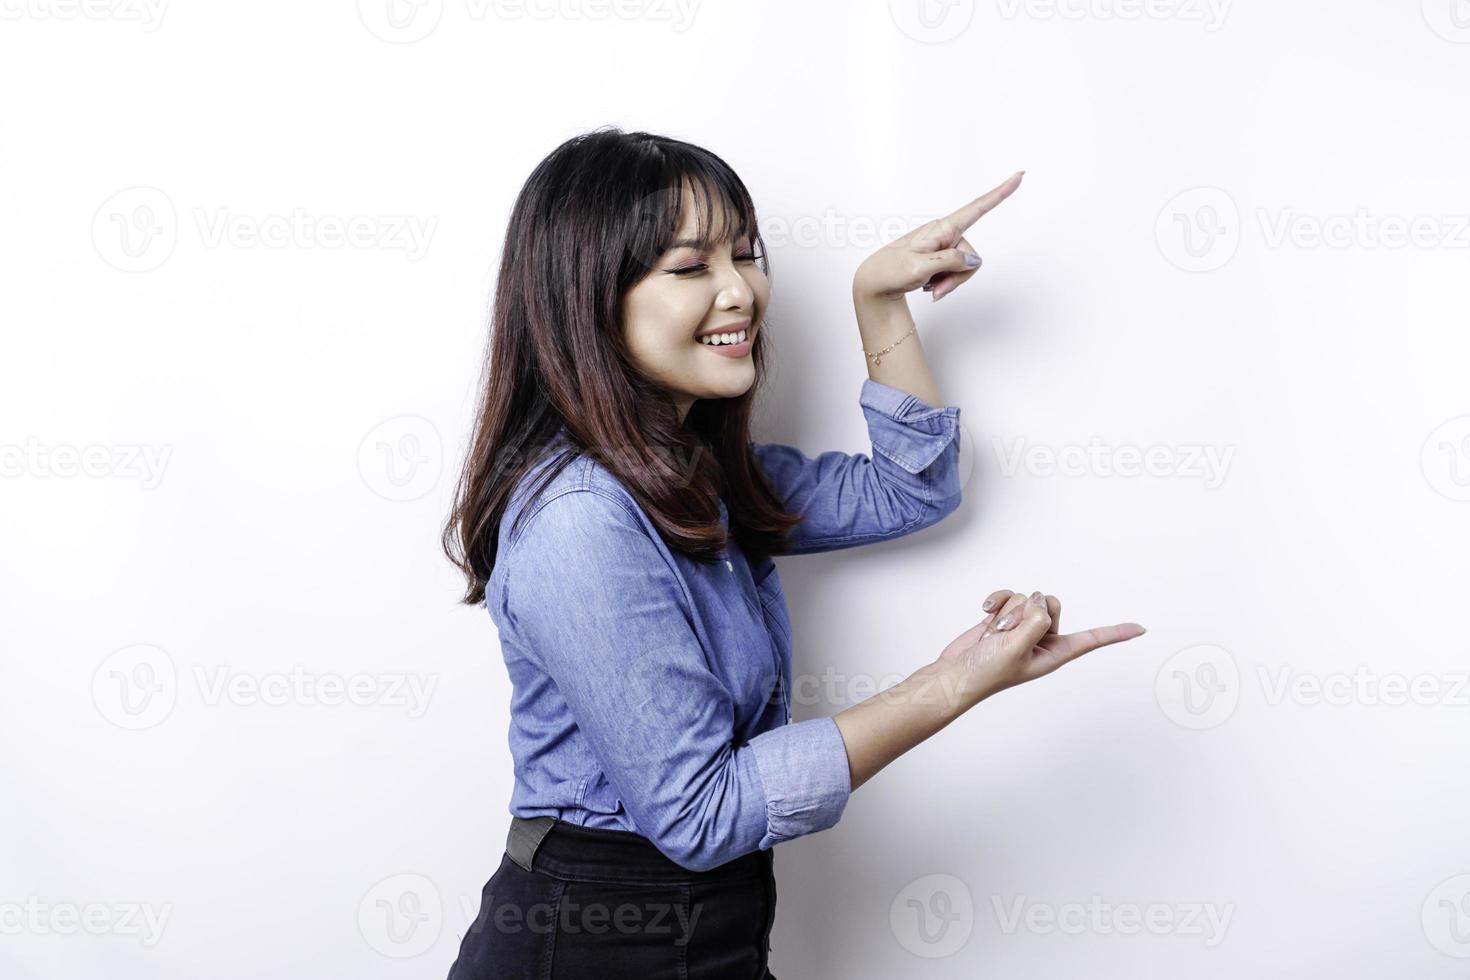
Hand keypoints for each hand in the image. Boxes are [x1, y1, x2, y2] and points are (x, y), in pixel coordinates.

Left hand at [851, 171, 1023, 303]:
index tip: (1019, 175)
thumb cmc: (891, 270)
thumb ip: (951, 261)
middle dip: (958, 278)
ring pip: (965, 268)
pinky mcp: (941, 259)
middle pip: (971, 256)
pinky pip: (956, 274)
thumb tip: (973, 258)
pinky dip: (945, 284)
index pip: (976, 208)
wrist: (875, 283)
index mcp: (941, 228)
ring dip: (950, 283)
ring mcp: (943, 247)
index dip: (999, 193)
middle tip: (934, 290)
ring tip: (928, 288)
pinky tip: (928, 287)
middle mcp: (945, 234)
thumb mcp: (920, 267)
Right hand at [936, 588, 1145, 700]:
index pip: (1091, 640)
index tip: (1142, 628)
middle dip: (1029, 611)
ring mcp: (1021, 627)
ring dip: (1007, 611)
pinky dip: (997, 600)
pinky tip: (985, 613)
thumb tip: (1039, 600)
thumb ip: (1036, 622)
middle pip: (1052, 604)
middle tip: (1009, 632)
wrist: (954, 674)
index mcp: (1054, 653)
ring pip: (1027, 598)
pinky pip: (1009, 594)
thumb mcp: (1018, 648)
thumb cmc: (986, 673)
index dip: (1115, 633)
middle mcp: (1041, 638)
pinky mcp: (1003, 617)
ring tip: (993, 633)